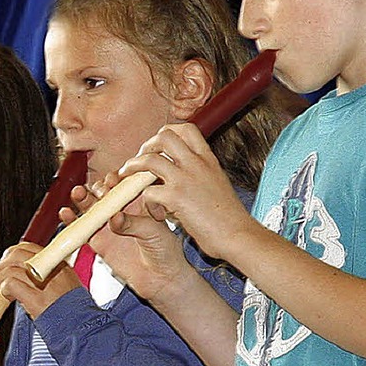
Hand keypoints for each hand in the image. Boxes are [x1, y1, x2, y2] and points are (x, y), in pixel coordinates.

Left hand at [0, 242, 79, 318]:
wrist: (82, 331)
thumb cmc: (75, 313)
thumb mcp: (67, 285)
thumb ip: (49, 275)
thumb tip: (26, 272)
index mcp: (59, 264)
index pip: (28, 248)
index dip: (11, 255)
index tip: (5, 264)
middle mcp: (52, 270)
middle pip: (17, 255)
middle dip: (0, 265)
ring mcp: (45, 284)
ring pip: (10, 269)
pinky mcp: (37, 300)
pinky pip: (11, 285)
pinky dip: (3, 290)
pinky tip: (4, 298)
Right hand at [61, 178, 196, 302]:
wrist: (161, 280)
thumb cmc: (166, 253)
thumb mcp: (155, 233)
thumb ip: (134, 223)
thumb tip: (115, 218)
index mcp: (139, 202)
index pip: (124, 184)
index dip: (117, 180)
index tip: (115, 181)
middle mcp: (122, 211)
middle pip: (104, 192)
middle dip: (100, 189)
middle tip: (102, 193)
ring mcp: (109, 225)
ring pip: (91, 207)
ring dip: (82, 198)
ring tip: (78, 193)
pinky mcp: (98, 241)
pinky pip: (82, 228)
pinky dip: (72, 220)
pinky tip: (66, 213)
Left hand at [119, 123, 253, 259]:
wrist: (238, 235)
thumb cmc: (229, 217)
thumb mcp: (218, 183)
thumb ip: (201, 172)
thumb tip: (184, 170)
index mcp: (208, 159)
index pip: (186, 129)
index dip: (167, 133)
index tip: (159, 146)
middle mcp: (196, 164)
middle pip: (164, 137)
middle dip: (146, 145)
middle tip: (140, 159)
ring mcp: (185, 179)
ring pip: (149, 160)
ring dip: (133, 167)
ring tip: (128, 176)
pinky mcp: (175, 197)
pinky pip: (148, 191)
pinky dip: (147, 202)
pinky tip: (156, 214)